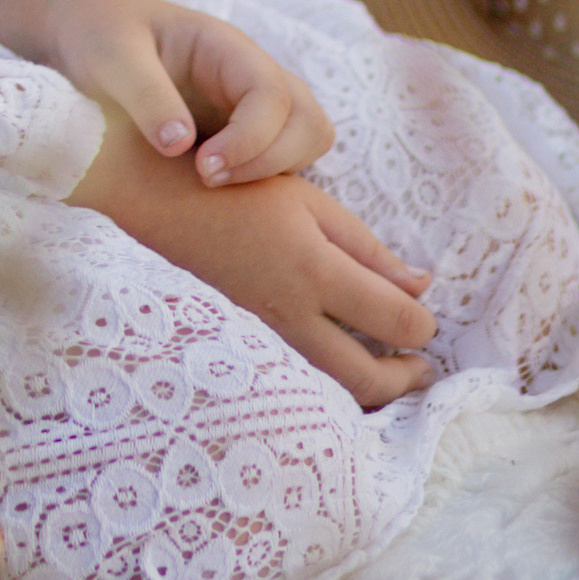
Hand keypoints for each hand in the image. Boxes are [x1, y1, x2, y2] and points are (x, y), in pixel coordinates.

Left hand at [0, 0, 332, 182]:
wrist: (86, 36)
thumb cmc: (100, 35)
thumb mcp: (112, 56)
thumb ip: (145, 94)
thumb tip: (180, 147)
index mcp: (226, 47)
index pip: (272, 93)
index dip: (251, 139)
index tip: (204, 169)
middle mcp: (251, 76)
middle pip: (308, 122)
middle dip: (272, 161)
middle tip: (208, 182)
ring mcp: (251, 106)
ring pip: (305, 143)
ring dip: (274, 173)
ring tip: (210, 188)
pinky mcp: (240, 134)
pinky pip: (278, 162)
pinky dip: (260, 182)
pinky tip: (210, 194)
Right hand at [67, 112, 438, 408]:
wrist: (152, 202)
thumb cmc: (234, 190)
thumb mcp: (309, 203)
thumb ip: (368, 249)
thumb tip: (421, 287)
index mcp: (314, 268)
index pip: (395, 319)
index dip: (422, 325)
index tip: (426, 317)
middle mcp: (290, 313)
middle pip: (365, 379)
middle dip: (403, 381)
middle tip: (420, 370)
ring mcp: (262, 335)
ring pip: (329, 389)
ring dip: (368, 388)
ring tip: (388, 373)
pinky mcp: (241, 342)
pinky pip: (297, 378)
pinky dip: (327, 381)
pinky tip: (336, 361)